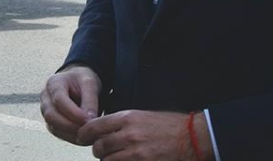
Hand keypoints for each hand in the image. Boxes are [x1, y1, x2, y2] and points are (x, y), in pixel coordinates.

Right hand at [40, 65, 100, 144]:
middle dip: (70, 125)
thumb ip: (90, 100)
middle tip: (88, 131)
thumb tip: (90, 120)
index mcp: (54, 83)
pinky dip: (71, 137)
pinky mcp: (51, 123)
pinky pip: (58, 133)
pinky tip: (84, 137)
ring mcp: (46, 112)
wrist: (78, 84)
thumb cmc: (83, 81)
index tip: (89, 120)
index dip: (73, 112)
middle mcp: (45, 98)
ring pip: (53, 127)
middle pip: (51, 115)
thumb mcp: (90, 83)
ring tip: (88, 135)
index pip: (59, 100)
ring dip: (71, 134)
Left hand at [78, 110, 206, 160]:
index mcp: (127, 118)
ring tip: (114, 157)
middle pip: (98, 146)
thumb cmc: (168, 126)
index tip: (82, 137)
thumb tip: (103, 131)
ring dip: (108, 160)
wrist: (191, 137)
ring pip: (107, 160)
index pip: (94, 126)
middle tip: (101, 151)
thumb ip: (122, 123)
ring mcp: (135, 152)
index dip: (84, 134)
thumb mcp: (142, 116)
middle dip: (97, 150)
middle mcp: (128, 134)